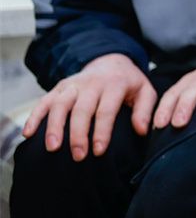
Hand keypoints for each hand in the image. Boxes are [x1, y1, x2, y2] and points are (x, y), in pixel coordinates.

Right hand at [22, 54, 155, 159]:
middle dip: (78, 134)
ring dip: (55, 126)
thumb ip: (145, 110)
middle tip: (78, 156)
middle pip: (81, 109)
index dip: (102, 132)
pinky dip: (34, 116)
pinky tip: (28, 133)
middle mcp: (92, 84)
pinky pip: (44, 101)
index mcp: (115, 85)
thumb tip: (142, 130)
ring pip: (60, 105)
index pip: (106, 110)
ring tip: (53, 148)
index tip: (99, 151)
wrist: (111, 61)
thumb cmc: (129, 83)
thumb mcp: (145, 91)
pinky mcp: (59, 87)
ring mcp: (73, 84)